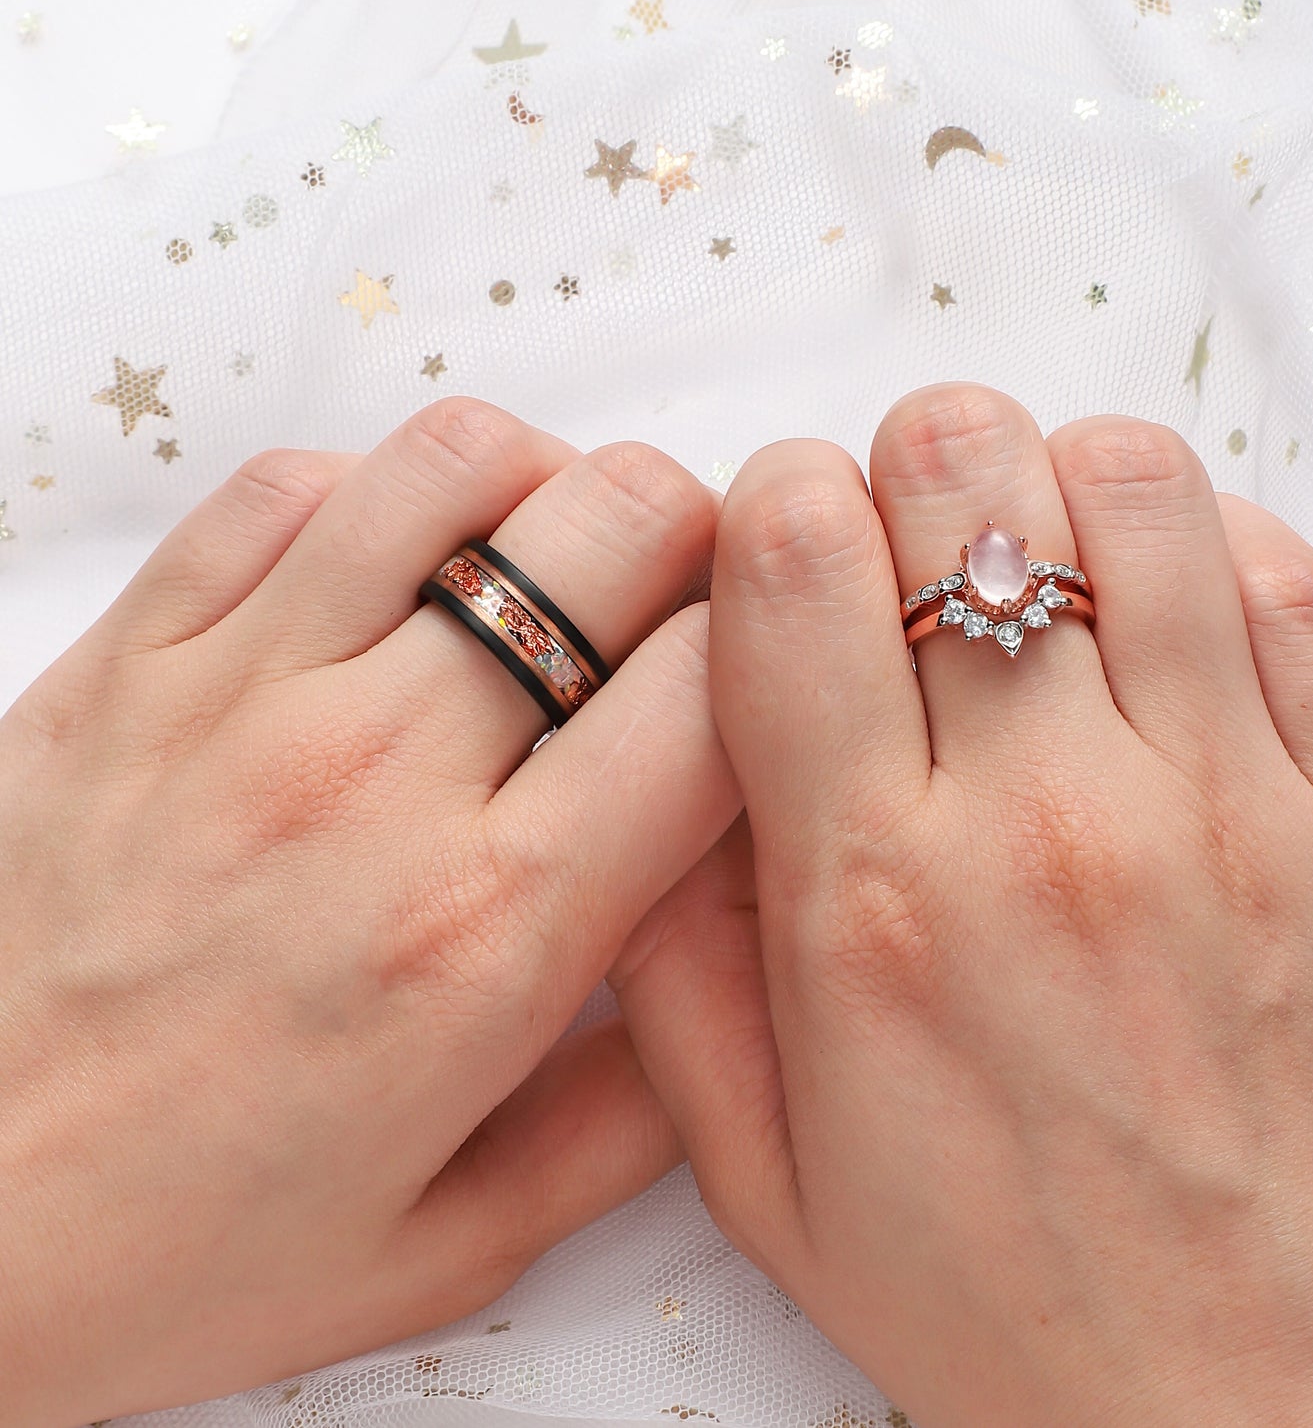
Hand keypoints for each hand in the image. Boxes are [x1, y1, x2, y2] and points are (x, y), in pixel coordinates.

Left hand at [0, 400, 737, 1424]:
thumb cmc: (177, 1244)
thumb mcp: (457, 1240)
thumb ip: (640, 1113)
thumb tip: (736, 974)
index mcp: (489, 928)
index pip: (715, 689)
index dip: (785, 652)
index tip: (775, 680)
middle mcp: (377, 777)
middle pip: (617, 526)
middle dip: (700, 539)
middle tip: (688, 603)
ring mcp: (240, 694)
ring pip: (457, 462)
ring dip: (550, 487)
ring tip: (554, 565)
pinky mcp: (132, 657)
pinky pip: (287, 485)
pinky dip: (379, 493)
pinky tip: (398, 573)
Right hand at [613, 384, 1312, 1425]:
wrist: (1250, 1409)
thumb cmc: (1003, 1295)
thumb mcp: (760, 1162)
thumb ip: (672, 951)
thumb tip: (664, 770)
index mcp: (874, 896)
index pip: (790, 568)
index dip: (771, 501)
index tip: (782, 539)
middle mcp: (1050, 826)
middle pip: (961, 481)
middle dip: (905, 469)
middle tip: (902, 539)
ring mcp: (1230, 809)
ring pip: (1133, 489)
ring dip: (1054, 483)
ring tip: (1032, 566)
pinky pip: (1292, 584)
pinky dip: (1212, 548)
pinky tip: (1160, 619)